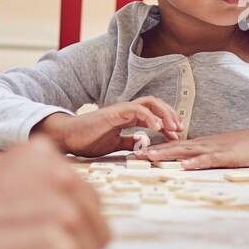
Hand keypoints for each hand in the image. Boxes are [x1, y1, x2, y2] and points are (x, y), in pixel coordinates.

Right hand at [32, 97, 183, 156]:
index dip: (167, 123)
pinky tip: (158, 127)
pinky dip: (150, 117)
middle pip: (155, 104)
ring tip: (173, 128)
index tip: (176, 136)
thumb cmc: (87, 140)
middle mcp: (126, 110)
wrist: (68, 137)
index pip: (153, 114)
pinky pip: (137, 110)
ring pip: (150, 103)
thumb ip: (128, 141)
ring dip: (164, 114)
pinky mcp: (115, 113)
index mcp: (127, 117)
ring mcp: (121, 110)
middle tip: (180, 130)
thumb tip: (142, 143)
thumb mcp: (114, 144)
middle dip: (171, 115)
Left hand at [139, 128, 248, 169]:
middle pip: (174, 147)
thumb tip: (187, 163)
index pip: (173, 146)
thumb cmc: (241, 147)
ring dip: (167, 154)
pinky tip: (183, 165)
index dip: (156, 149)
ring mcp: (213, 149)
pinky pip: (207, 159)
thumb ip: (202, 156)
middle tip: (135, 155)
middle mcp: (202, 144)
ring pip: (186, 151)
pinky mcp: (224, 156)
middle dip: (154, 151)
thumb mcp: (218, 151)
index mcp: (200, 144)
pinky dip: (195, 162)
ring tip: (150, 158)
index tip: (139, 153)